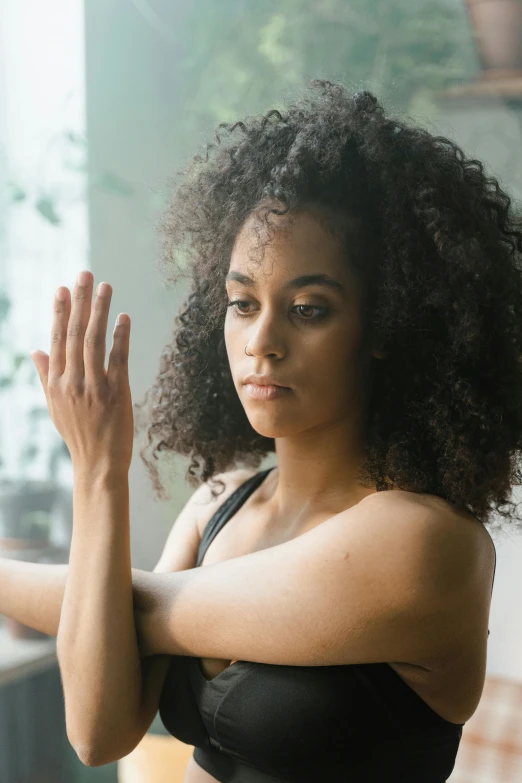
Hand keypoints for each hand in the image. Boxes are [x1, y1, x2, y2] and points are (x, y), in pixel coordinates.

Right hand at [30, 270, 133, 477]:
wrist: (98, 465)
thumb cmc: (78, 434)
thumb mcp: (55, 406)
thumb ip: (46, 375)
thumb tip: (36, 350)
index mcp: (55, 383)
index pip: (56, 339)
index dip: (59, 312)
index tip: (63, 288)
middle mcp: (71, 382)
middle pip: (73, 334)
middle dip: (79, 301)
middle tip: (84, 274)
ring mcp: (93, 387)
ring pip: (94, 341)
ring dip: (99, 311)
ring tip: (105, 286)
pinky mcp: (115, 394)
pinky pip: (117, 359)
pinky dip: (120, 337)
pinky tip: (123, 317)